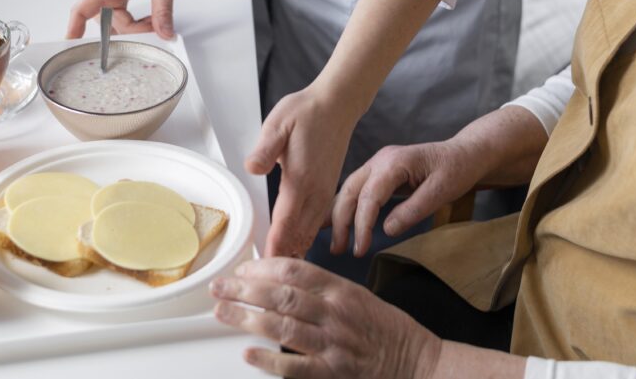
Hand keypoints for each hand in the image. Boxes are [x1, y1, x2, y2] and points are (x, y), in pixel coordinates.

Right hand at [66, 0, 181, 39]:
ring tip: (155, 24)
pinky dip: (137, 22)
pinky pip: (124, 15)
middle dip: (128, 32)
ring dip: (134, 28)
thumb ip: (163, 10)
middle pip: (106, 23)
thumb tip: (165, 34)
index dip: (74, 29)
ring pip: (117, 21)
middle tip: (152, 32)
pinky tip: (152, 22)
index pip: (82, 10)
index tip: (70, 46)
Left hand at [211, 257, 441, 378]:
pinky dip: (270, 359)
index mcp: (339, 289)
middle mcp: (334, 312)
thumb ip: (320, 287)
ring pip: (283, 325)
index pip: (293, 269)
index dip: (261, 267)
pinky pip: (296, 366)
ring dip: (247, 318)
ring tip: (223, 313)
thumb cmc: (384, 327)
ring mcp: (333, 343)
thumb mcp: (355, 294)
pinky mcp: (334, 373)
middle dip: (243, 289)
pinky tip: (249, 353)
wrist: (417, 360)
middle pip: (281, 294)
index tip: (241, 270)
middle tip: (218, 287)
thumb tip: (279, 279)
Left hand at [246, 85, 356, 257]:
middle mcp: (315, 189)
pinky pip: (319, 218)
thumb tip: (253, 167)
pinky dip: (309, 234)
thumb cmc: (306, 112)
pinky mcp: (328, 185)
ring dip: (298, 246)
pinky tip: (303, 242)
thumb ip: (266, 149)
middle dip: (285, 254)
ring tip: (286, 268)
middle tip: (271, 277)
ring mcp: (324, 188)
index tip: (266, 264)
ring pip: (310, 227)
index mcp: (301, 178)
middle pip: (299, 231)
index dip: (275, 244)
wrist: (336, 105)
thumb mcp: (279, 124)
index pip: (285, 220)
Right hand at [330, 140, 482, 256]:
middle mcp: (380, 160)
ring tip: (335, 243)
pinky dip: (345, 206)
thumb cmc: (457, 169)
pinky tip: (336, 222)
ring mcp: (377, 164)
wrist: (464, 153)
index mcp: (394, 162)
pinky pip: (356, 189)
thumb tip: (387, 230)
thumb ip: (414, 210)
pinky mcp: (379, 172)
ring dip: (338, 215)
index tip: (360, 249)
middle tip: (338, 250)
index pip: (369, 196)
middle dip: (341, 221)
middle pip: (350, 191)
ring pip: (348, 189)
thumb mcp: (442, 191)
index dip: (362, 225)